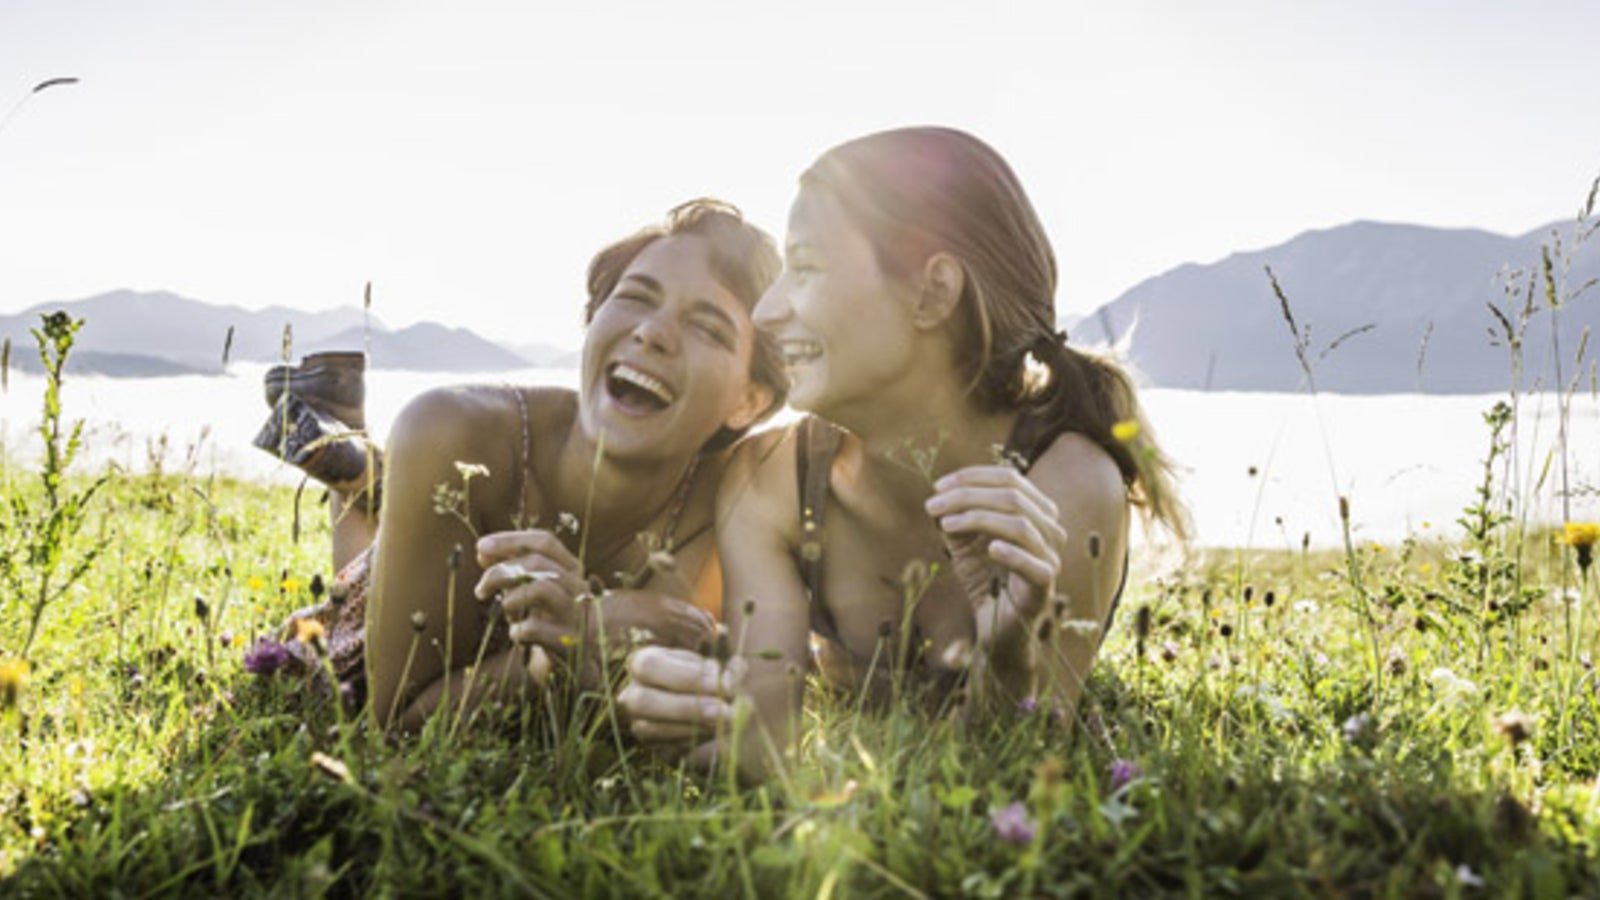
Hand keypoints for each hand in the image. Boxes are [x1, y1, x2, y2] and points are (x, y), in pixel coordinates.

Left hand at [473, 529, 587, 650]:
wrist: (579, 665)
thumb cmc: (549, 620)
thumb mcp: (531, 591)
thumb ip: (511, 569)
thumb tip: (482, 551)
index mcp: (572, 569)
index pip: (544, 542)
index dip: (510, 540)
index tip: (480, 546)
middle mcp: (579, 587)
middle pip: (538, 563)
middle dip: (500, 572)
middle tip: (480, 590)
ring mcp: (577, 614)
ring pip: (541, 588)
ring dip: (511, 599)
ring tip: (505, 611)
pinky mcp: (569, 642)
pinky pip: (534, 628)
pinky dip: (517, 631)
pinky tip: (518, 635)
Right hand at [617, 646, 742, 743]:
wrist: (717, 712)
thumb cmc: (713, 680)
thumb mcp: (720, 664)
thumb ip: (722, 654)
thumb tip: (722, 633)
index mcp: (645, 662)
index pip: (649, 665)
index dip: (684, 674)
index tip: (719, 680)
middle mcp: (633, 692)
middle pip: (643, 700)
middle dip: (686, 705)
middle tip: (723, 709)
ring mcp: (638, 722)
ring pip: (650, 729)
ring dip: (693, 726)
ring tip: (727, 720)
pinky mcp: (652, 748)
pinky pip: (665, 748)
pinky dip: (695, 740)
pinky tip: (718, 731)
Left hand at [924, 465, 1066, 638]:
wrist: (996, 628)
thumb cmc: (984, 580)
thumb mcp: (963, 544)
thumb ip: (954, 519)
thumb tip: (939, 497)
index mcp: (1035, 512)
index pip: (1010, 479)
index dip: (972, 477)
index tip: (937, 486)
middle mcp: (1049, 529)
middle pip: (1013, 497)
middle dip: (968, 496)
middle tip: (933, 505)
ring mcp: (1050, 557)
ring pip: (1021, 525)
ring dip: (979, 519)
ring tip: (946, 525)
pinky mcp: (1044, 586)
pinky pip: (1034, 566)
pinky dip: (1013, 555)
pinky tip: (990, 549)